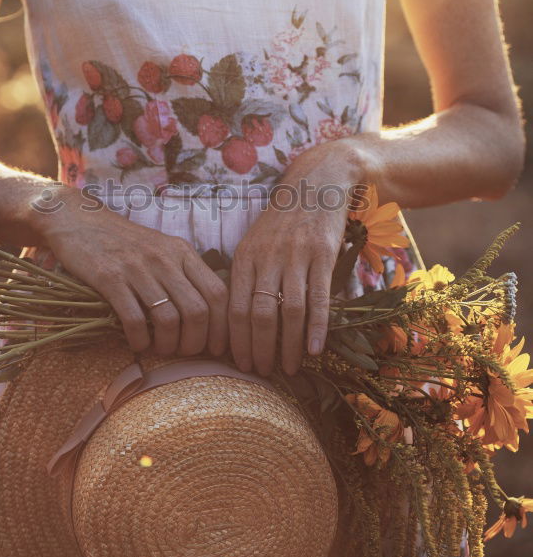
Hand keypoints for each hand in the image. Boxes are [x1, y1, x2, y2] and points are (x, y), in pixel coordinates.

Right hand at [30, 186, 228, 358]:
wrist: (80, 221)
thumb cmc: (125, 241)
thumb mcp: (163, 248)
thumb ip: (184, 272)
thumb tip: (208, 311)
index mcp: (182, 252)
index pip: (217, 293)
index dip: (222, 326)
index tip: (216, 346)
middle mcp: (164, 259)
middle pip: (197, 311)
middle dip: (196, 342)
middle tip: (186, 353)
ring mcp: (137, 268)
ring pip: (168, 319)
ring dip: (168, 344)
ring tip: (162, 350)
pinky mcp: (109, 278)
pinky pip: (133, 319)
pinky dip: (140, 340)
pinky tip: (138, 344)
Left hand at [227, 141, 361, 376]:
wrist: (315, 183)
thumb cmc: (282, 222)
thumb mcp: (255, 243)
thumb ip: (246, 278)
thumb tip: (236, 323)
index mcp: (244, 257)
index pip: (233, 307)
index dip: (236, 340)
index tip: (240, 364)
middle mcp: (267, 257)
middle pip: (259, 314)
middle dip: (260, 348)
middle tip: (263, 373)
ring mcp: (295, 256)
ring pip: (289, 310)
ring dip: (288, 345)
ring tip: (289, 368)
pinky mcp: (323, 254)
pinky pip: (319, 298)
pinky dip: (316, 327)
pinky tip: (314, 349)